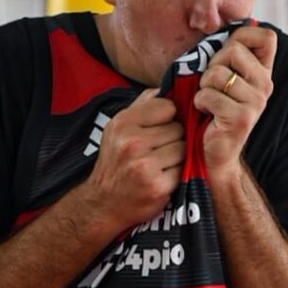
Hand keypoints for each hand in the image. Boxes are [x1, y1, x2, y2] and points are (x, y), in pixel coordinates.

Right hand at [78, 88, 184, 236]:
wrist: (102, 203)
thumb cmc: (115, 161)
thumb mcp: (118, 128)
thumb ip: (142, 104)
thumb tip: (168, 85)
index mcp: (123, 123)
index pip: (167, 106)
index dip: (168, 117)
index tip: (159, 129)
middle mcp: (132, 142)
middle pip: (178, 128)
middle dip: (173, 138)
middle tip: (157, 151)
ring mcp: (145, 165)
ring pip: (184, 148)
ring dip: (177, 156)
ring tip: (160, 164)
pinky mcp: (158, 186)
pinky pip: (184, 169)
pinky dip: (177, 174)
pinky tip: (162, 178)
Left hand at [193, 26, 276, 180]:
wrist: (215, 153)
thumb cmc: (211, 109)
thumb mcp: (222, 76)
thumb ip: (226, 54)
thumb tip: (219, 19)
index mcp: (263, 72)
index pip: (267, 36)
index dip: (242, 36)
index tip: (227, 53)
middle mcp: (265, 85)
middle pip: (233, 50)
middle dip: (212, 64)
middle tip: (212, 85)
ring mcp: (256, 102)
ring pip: (217, 73)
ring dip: (203, 86)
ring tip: (209, 101)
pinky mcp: (241, 117)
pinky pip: (208, 95)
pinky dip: (199, 103)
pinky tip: (206, 114)